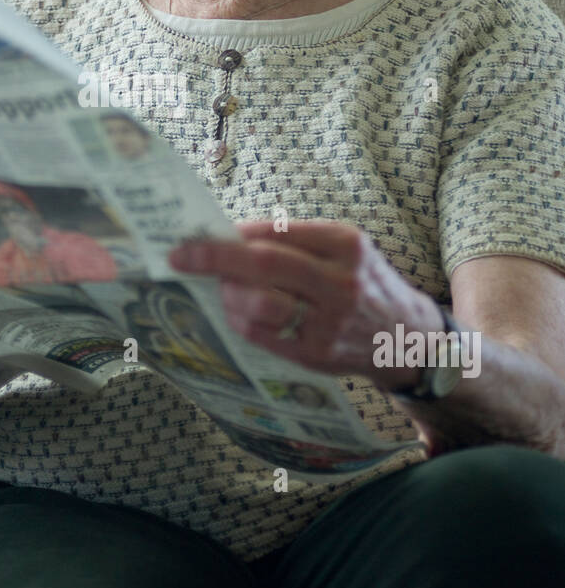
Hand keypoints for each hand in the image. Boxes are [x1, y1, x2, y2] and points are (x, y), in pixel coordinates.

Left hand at [168, 218, 439, 388]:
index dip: (232, 233)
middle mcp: (341, 281)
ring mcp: (330, 322)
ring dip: (228, 293)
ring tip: (221, 287)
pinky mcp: (318, 355)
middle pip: (264, 263)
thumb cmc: (362, 282)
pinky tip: (235, 312)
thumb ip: (295, 239)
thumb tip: (230, 235)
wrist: (407, 336)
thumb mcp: (344, 248)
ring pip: (259, 302)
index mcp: (345, 244)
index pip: (276, 231)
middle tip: (181, 256)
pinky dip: (240, 320)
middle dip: (214, 258)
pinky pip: (263, 336)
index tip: (199, 232)